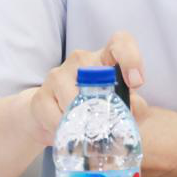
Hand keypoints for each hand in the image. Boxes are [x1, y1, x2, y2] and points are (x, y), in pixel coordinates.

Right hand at [22, 31, 146, 145]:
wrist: (52, 119)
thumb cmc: (93, 108)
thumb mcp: (118, 107)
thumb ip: (133, 107)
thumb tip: (134, 108)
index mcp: (105, 58)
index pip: (120, 43)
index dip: (130, 59)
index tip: (135, 83)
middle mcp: (81, 60)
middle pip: (95, 75)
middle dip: (103, 104)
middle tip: (106, 124)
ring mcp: (58, 74)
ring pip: (74, 100)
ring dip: (82, 122)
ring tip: (85, 133)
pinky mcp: (41, 95)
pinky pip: (55, 117)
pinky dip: (64, 130)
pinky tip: (66, 132)